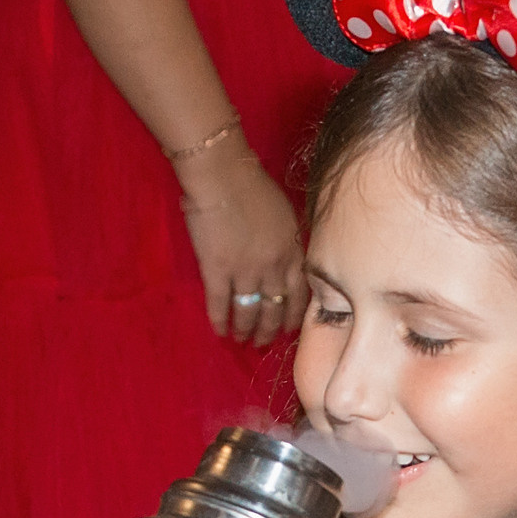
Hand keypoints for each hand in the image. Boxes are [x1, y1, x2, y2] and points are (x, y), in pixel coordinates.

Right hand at [178, 147, 307, 346]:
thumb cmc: (252, 186)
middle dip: (269, 330)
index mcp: (291, 251)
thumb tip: (288, 259)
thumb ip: (288, 242)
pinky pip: (220, 303)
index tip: (288, 329)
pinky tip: (219, 331)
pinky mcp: (217, 270)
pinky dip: (219, 320)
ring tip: (241, 340)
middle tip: (263, 343)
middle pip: (275, 309)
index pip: (299, 295)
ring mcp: (245, 271)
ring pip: (249, 312)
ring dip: (245, 330)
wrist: (222, 174)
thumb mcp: (285, 215)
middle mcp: (273, 267)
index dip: (293, 316)